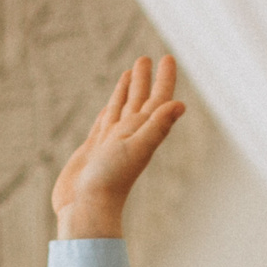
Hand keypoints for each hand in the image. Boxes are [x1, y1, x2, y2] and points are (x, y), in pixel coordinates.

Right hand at [51, 56, 186, 239]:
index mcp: (140, 132)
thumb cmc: (110, 182)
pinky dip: (109, 111)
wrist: (86, 208)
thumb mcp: (136, 149)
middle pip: (139, 100)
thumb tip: (180, 105)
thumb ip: (157, 126)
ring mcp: (110, 143)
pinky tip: (110, 107)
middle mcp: (128, 135)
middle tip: (146, 58)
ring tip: (129, 72)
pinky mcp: (93, 150)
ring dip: (126, 91)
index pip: (156, 100)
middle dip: (144, 79)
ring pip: (121, 109)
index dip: (163, 80)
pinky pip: (104, 123)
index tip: (167, 58)